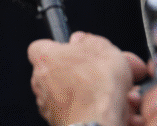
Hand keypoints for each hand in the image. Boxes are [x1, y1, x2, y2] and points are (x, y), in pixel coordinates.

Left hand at [28, 31, 147, 125]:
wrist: (97, 123)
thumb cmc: (96, 87)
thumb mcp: (102, 47)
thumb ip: (89, 39)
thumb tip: (83, 39)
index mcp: (44, 58)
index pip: (41, 46)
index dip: (60, 47)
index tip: (76, 49)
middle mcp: (40, 82)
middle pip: (58, 70)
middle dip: (80, 70)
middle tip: (103, 70)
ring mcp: (48, 105)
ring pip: (69, 92)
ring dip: (90, 91)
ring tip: (116, 91)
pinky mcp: (59, 122)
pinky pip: (77, 110)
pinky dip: (92, 107)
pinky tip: (113, 107)